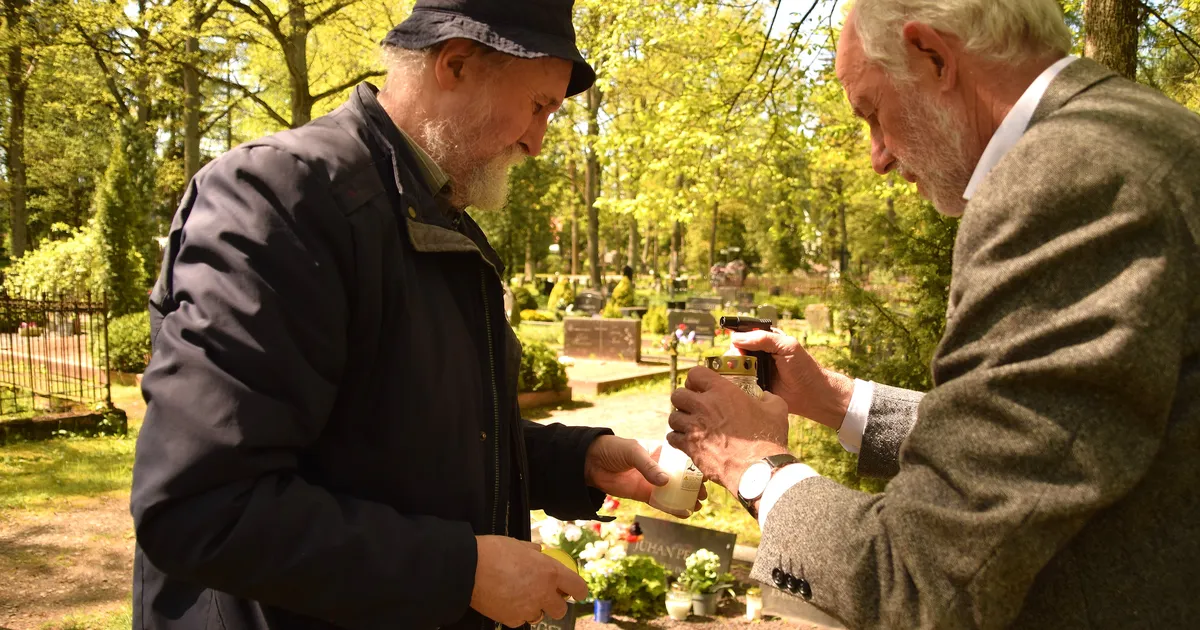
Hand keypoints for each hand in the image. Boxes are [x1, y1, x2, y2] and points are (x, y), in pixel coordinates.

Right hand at [470, 536, 587, 627]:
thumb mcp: (518, 545)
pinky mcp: (511, 619)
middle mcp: (543, 593)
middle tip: (545, 595)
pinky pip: (520, 620)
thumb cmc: (493, 551)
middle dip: (555, 603)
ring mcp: (527, 609)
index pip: (577, 587)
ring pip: (539, 616)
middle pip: (561, 609)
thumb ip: (533, 552)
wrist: (468, 568)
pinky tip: (507, 602)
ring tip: (521, 596)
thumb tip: (538, 551)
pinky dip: (516, 613)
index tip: (576, 591)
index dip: (579, 590)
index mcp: (549, 572)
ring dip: (534, 608)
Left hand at [584, 436, 705, 516]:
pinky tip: (684, 513)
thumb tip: (665, 482)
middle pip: (681, 478)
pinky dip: (672, 508)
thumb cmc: (613, 449)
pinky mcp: (643, 494)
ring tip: (697, 506)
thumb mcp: (633, 452)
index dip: (695, 467)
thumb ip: (648, 466)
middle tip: (703, 495)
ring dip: (686, 499)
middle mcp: (659, 467)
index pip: (682, 459)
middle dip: (694, 486)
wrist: (590, 462)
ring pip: (674, 492)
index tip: (706, 475)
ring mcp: (652, 482)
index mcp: (660, 451)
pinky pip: (661, 503)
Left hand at [667, 367, 790, 493]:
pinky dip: (677, 439)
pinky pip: (672, 438)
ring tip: (689, 425)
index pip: (696, 373)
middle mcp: (704, 406)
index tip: (699, 386)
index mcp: (722, 391)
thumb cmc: (768, 438)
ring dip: (680, 420)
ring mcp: (695, 427)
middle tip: (692, 407)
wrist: (759, 468)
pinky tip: (687, 442)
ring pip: (673, 417)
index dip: (695, 379)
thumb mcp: (776, 409)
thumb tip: (764, 396)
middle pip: (678, 394)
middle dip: (683, 400)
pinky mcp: (690, 448)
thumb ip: (767, 398)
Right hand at [730, 329, 853, 429]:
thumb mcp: (786, 346)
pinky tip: (737, 384)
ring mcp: (753, 373)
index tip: (736, 344)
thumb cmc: (803, 367)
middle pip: (734, 352)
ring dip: (732, 370)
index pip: (743, 336)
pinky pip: (737, 384)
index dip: (737, 339)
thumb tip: (735, 338)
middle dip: (733, 355)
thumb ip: (763, 338)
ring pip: (733, 368)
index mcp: (765, 342)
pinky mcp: (752, 388)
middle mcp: (757, 356)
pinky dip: (735, 383)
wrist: (811, 394)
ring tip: (741, 373)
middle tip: (740, 362)